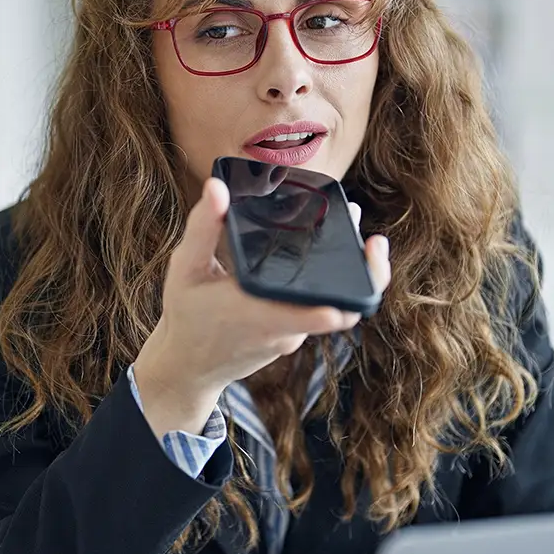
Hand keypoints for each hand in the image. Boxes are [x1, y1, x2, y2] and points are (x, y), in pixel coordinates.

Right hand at [133, 178, 390, 437]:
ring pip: (330, 304)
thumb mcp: (186, 268)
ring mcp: (292, 337)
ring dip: (340, 270)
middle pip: (340, 303)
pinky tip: (319, 247)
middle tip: (359, 223)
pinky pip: (316, 309)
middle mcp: (285, 329)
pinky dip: (323, 282)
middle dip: (358, 266)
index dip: (356, 286)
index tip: (367, 249)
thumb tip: (217, 187)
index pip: (325, 311)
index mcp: (261, 313)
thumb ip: (203, 228)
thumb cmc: (186, 314)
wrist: (187, 366)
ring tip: (344, 224)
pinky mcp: (292, 338)